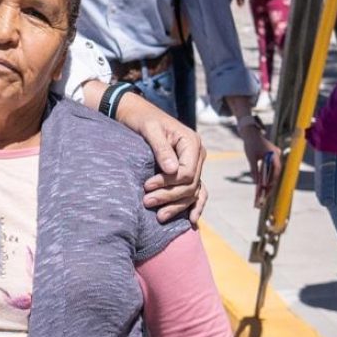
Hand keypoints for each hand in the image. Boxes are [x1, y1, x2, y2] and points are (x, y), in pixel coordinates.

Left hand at [114, 90, 207, 222]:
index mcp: (192, 143)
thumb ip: (162, 149)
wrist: (139, 115)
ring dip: (177, 206)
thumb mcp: (150, 130)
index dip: (168, 183)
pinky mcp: (187, 172)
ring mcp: (195, 164)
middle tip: (146, 202)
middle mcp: (197, 155)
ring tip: (159, 216)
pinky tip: (191, 221)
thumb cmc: (143, 120)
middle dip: (169, 196)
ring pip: (192, 192)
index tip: (147, 186)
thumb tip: (172, 170)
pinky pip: (196, 192)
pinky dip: (195, 206)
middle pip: (190, 185)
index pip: (187, 173)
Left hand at [235, 114, 278, 204]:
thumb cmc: (251, 143)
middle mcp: (276, 156)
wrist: (250, 132)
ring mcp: (274, 156)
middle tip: (265, 195)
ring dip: (267, 181)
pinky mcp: (269, 157)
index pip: (276, 171)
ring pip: (272, 172)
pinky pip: (269, 169)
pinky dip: (265, 176)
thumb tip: (256, 183)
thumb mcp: (251, 158)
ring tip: (263, 192)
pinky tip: (261, 185)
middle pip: (274, 173)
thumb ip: (254, 170)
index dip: (272, 181)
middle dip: (270, 184)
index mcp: (274, 155)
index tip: (267, 190)